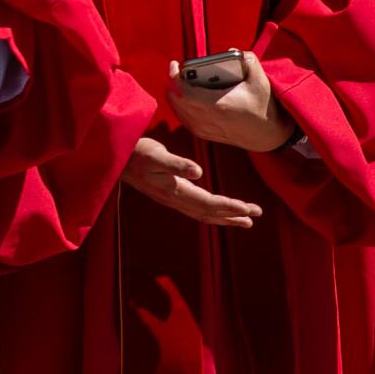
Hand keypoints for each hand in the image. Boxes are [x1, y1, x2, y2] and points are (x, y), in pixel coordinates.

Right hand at [120, 135, 262, 228]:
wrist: (118, 159)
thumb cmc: (139, 153)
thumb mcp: (157, 154)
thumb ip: (177, 164)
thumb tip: (198, 172)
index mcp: (175, 190)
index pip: (208, 203)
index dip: (229, 207)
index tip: (249, 208)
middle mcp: (176, 199)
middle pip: (210, 212)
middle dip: (234, 214)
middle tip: (256, 214)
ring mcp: (173, 200)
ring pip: (204, 214)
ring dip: (226, 217)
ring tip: (246, 220)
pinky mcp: (171, 196)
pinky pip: (197, 210)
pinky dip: (213, 213)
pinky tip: (220, 212)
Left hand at [167, 52, 293, 152]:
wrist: (269, 135)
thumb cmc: (264, 107)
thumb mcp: (260, 80)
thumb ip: (249, 60)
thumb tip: (233, 50)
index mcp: (218, 104)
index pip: (185, 92)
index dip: (175, 77)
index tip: (174, 64)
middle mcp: (209, 119)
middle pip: (177, 102)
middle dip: (172, 85)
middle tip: (175, 71)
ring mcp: (206, 129)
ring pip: (179, 113)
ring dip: (174, 97)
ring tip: (177, 82)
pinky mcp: (207, 135)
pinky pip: (185, 121)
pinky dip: (180, 109)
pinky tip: (183, 100)